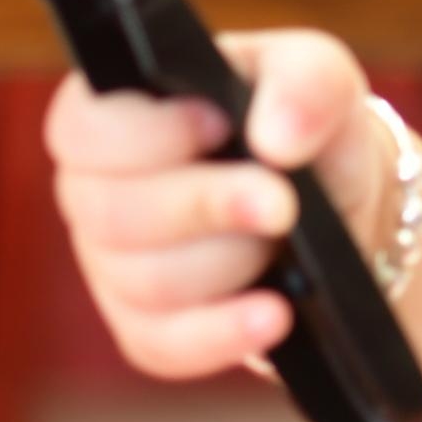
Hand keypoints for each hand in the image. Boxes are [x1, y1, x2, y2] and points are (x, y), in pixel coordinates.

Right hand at [46, 30, 387, 381]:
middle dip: (208, 207)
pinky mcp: (145, 327)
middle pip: (116, 216)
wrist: (337, 204)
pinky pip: (163, 346)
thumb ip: (306, 79)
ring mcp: (112, 266)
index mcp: (114, 111)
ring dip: (232, 262)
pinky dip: (224, 333)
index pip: (83, 129)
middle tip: (280, 202)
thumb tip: (277, 137)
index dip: (147, 134)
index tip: (219, 125)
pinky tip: (274, 315)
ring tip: (284, 243)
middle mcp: (95, 190)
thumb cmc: (302, 124)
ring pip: (148, 282)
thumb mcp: (319, 75)